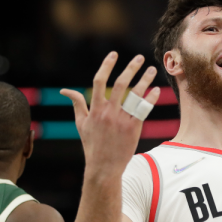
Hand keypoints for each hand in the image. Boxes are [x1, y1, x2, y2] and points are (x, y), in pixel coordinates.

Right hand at [61, 52, 159, 176]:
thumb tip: (65, 91)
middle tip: (139, 57)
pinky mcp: (133, 129)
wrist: (104, 167)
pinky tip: (156, 89)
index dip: (106, 66)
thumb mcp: (81, 124)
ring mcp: (121, 120)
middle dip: (130, 68)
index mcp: (95, 110)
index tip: (114, 54)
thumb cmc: (92, 145)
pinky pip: (143, 110)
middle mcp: (108, 113)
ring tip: (151, 69)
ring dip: (144, 80)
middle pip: (120, 84)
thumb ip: (76, 104)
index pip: (99, 81)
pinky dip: (149, 99)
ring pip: (134, 95)